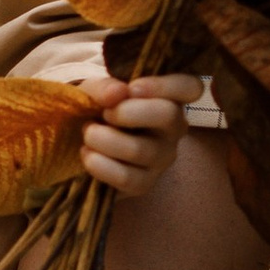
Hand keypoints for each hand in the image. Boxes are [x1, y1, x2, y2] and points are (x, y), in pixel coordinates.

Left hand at [77, 71, 200, 198]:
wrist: (78, 142)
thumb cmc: (97, 108)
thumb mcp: (94, 91)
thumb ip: (104, 87)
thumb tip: (117, 92)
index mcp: (168, 97)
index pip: (190, 87)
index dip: (164, 85)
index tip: (132, 88)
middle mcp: (174, 128)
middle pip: (168, 115)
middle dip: (127, 112)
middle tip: (105, 113)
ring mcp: (163, 157)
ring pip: (139, 149)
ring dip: (102, 139)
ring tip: (89, 133)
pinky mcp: (145, 183)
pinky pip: (126, 178)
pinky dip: (98, 164)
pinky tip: (88, 154)